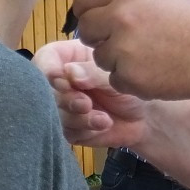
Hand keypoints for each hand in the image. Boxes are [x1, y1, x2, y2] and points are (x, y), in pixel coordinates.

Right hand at [32, 39, 148, 146]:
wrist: (144, 115)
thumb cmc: (129, 84)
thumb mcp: (115, 74)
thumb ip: (93, 73)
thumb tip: (68, 73)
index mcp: (69, 57)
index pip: (45, 58)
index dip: (47, 69)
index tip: (60, 80)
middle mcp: (61, 81)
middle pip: (45, 90)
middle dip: (66, 99)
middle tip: (85, 104)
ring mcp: (62, 106)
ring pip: (54, 114)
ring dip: (78, 117)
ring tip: (103, 118)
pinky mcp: (68, 128)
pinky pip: (66, 132)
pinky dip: (85, 130)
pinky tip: (104, 124)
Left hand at [72, 0, 189, 100]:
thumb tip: (100, 5)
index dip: (87, 8)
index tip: (95, 17)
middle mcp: (120, 15)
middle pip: (85, 28)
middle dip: (99, 36)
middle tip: (122, 41)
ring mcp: (122, 47)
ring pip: (99, 56)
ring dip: (116, 60)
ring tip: (149, 56)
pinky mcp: (129, 76)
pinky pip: (115, 79)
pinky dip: (130, 80)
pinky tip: (155, 71)